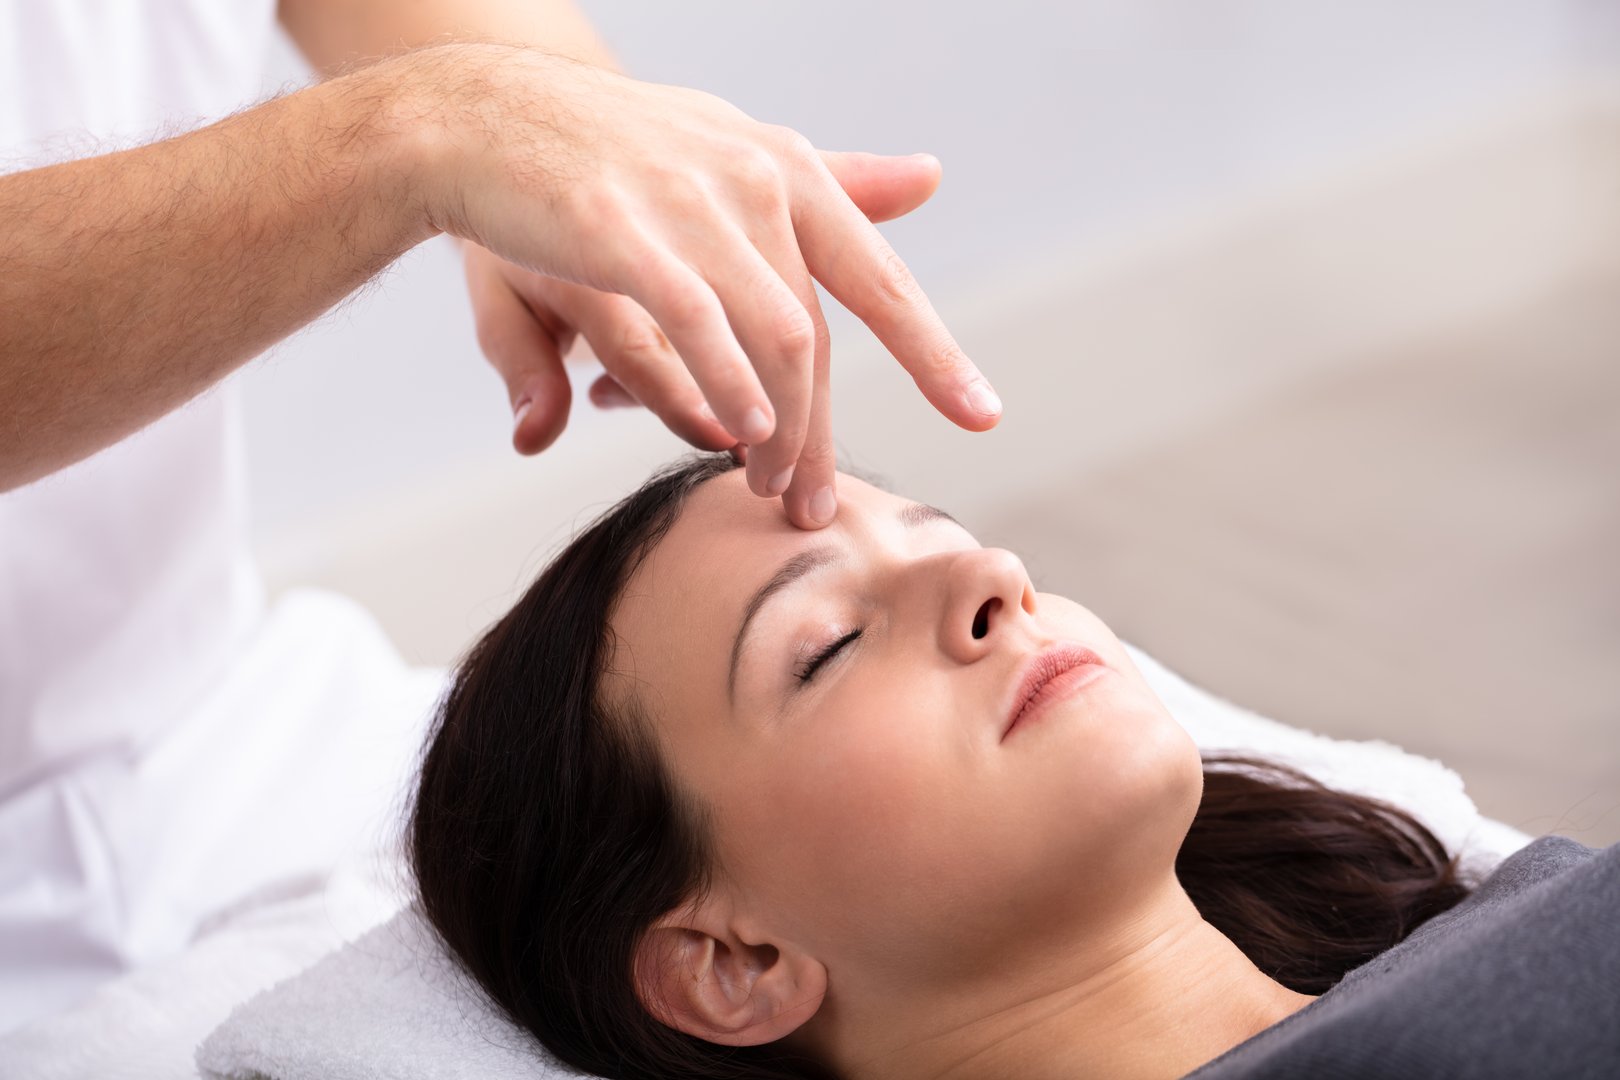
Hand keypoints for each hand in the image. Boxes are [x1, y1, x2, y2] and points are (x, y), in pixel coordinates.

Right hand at [401, 43, 1000, 527]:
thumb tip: (931, 176)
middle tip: (812, 503)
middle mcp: (757, 181)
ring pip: (776, 339)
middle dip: (823, 432)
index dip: (933, 352)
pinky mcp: (625, 233)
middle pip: (820, 335)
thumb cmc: (619, 148)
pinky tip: (738, 431)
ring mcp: (694, 204)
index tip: (982, 416)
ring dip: (781, 428)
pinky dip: (728, 384)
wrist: (487, 112)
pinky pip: (701, 325)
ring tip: (766, 484)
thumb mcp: (734, 152)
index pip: (879, 278)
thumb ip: (833, 180)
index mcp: (789, 171)